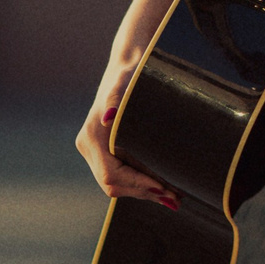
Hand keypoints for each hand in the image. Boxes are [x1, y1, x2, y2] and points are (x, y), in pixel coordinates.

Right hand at [75, 58, 179, 208]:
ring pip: (117, 183)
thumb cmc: (132, 73)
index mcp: (91, 137)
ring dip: (144, 191)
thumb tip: (108, 118)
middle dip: (144, 192)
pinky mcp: (105, 151)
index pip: (111, 175)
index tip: (163, 189)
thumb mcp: (126, 82)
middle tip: (175, 199)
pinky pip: (121, 174)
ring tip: (173, 196)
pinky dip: (141, 183)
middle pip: (114, 184)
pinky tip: (162, 187)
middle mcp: (89, 146)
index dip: (137, 185)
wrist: (128, 63)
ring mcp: (96, 150)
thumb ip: (116, 99)